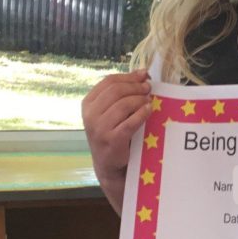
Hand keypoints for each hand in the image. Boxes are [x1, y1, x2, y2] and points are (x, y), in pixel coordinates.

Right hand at [82, 70, 152, 186]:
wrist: (109, 165)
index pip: (108, 82)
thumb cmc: (112, 135)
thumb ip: (120, 94)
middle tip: (148, 88)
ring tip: (149, 100)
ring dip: (139, 99)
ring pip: (123, 104)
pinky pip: (131, 121)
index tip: (143, 75)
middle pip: (116, 90)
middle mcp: (90, 115)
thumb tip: (141, 74)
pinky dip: (142, 113)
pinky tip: (149, 110)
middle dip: (135, 86)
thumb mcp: (109, 113)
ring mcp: (99, 128)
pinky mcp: (112, 140)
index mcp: (88, 104)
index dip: (128, 76)